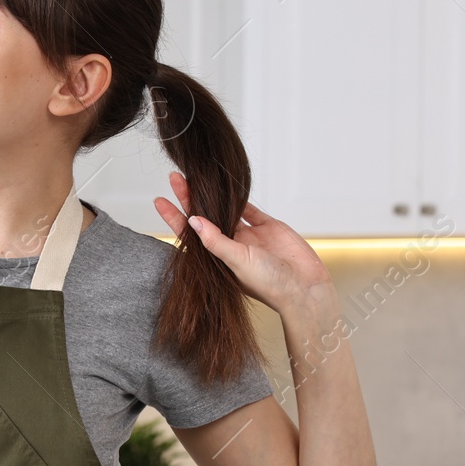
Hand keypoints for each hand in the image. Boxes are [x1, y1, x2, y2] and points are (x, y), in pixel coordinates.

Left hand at [153, 171, 334, 314]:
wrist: (305, 287)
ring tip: (195, 177)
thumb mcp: (238, 262)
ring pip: (225, 210)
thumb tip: (193, 221)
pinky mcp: (267, 227)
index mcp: (218, 259)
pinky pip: (249, 210)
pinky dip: (239, 198)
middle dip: (189, 198)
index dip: (174, 217)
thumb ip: (216, 241)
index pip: (190, 234)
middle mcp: (231, 246)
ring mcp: (249, 237)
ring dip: (211, 195)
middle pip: (204, 217)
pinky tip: (226, 185)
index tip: (159, 200)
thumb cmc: (271, 285)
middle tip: (175, 178)